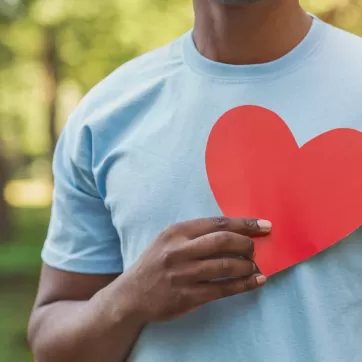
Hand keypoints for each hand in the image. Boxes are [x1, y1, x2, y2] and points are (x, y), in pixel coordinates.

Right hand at [121, 217, 271, 321]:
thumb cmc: (155, 263)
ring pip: (226, 266)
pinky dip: (244, 285)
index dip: (244, 224)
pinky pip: (223, 289)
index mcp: (176, 232)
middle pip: (223, 241)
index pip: (217, 223)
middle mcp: (179, 251)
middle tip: (254, 249)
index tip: (264, 225)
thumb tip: (233, 232)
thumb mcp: (168, 240)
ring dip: (247, 265)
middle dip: (246, 243)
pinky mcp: (187, 296)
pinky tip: (256, 282)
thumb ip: (195, 234)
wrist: (132, 294)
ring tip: (254, 266)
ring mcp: (183, 275)